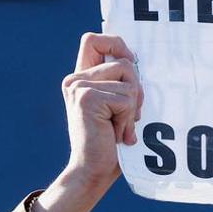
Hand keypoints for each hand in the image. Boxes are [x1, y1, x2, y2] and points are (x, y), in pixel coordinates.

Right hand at [32, 33, 143, 211]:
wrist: (93, 171)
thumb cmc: (110, 144)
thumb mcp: (117, 108)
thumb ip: (120, 83)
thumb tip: (137, 59)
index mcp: (81, 78)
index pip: (93, 40)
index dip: (116, 44)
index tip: (129, 64)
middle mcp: (75, 79)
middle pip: (124, 61)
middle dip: (136, 89)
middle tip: (128, 116)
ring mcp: (78, 87)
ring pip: (129, 81)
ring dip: (132, 108)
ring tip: (119, 127)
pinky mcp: (86, 98)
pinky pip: (126, 98)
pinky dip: (128, 119)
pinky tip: (116, 134)